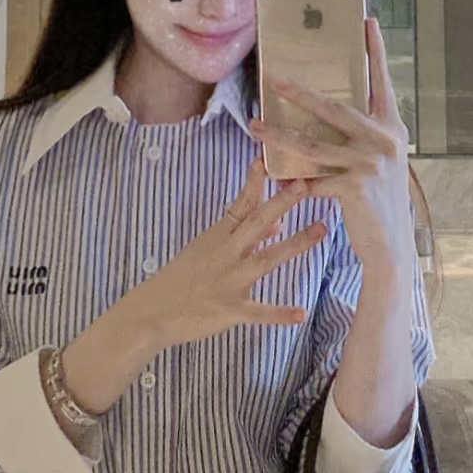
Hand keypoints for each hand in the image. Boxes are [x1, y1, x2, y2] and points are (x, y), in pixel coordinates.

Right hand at [131, 158, 325, 351]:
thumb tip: (277, 225)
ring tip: (320, 230)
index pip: (240, 204)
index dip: (255, 182)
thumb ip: (243, 237)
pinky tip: (301, 312)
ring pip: (266, 259)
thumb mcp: (206, 250)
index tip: (267, 160)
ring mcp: (229, 281)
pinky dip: (280, 313)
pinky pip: (259, 312)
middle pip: (257, 223)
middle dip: (282, 203)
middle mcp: (225, 254)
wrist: (152, 312)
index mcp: (218, 237)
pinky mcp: (230, 310)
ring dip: (295, 244)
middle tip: (305, 184)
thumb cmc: (179, 279)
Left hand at [249, 17, 412, 281]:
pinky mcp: (354, 187)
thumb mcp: (378, 162)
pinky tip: (274, 177)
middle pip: (334, 108)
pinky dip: (290, 180)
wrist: (390, 245)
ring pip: (312, 144)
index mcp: (392, 129)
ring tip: (253, 125)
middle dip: (301, 91)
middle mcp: (384, 141)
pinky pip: (311, 179)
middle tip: (274, 76)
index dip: (375, 52)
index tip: (367, 22)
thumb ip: (360, 137)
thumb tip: (324, 114)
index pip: (382, 83)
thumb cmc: (378, 200)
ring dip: (277, 134)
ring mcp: (370, 164)